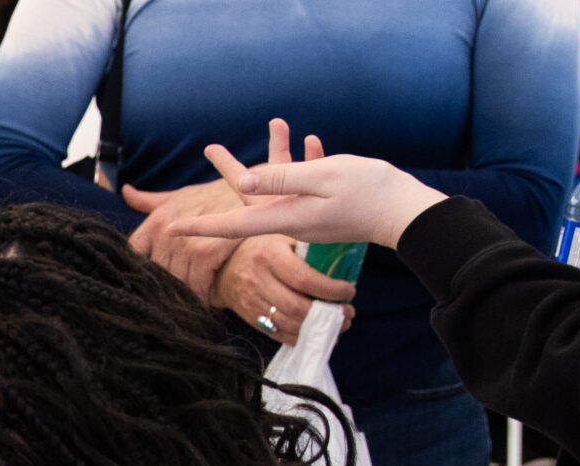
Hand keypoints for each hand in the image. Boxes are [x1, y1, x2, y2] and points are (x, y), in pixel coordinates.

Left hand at [120, 177, 245, 301]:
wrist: (255, 188)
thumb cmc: (214, 195)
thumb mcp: (180, 195)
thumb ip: (150, 201)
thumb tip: (126, 192)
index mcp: (154, 222)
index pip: (133, 256)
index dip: (141, 273)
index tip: (151, 283)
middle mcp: (164, 232)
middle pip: (157, 276)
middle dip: (168, 288)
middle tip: (179, 298)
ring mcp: (184, 242)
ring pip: (176, 284)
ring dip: (187, 295)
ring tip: (197, 299)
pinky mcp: (205, 252)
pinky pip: (197, 286)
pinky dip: (204, 296)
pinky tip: (211, 297)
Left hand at [173, 119, 446, 251]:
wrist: (408, 212)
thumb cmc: (369, 193)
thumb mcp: (323, 179)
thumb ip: (283, 179)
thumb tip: (245, 181)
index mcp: (284, 216)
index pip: (232, 223)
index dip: (200, 225)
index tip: (171, 229)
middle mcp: (291, 217)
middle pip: (251, 194)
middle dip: (232, 169)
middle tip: (211, 147)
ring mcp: (309, 212)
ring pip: (281, 181)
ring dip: (277, 152)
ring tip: (277, 122)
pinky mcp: (326, 204)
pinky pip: (307, 181)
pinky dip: (305, 161)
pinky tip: (309, 140)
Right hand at [214, 232, 354, 342]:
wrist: (225, 267)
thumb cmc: (264, 247)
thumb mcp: (282, 237)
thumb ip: (306, 247)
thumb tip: (342, 261)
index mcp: (269, 256)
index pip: (303, 279)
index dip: (329, 290)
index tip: (349, 291)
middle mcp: (258, 280)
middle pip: (296, 306)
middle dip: (327, 314)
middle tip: (348, 313)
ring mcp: (251, 302)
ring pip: (288, 323)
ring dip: (317, 329)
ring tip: (339, 325)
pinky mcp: (250, 318)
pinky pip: (277, 334)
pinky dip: (300, 338)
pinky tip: (317, 335)